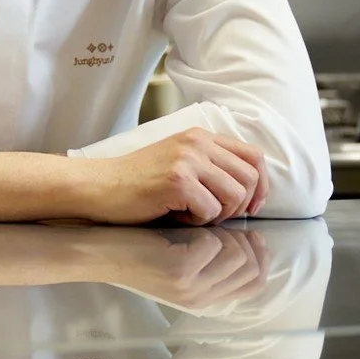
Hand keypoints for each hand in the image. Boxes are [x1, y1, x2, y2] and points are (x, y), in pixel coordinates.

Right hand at [80, 129, 267, 225]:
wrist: (98, 187)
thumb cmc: (136, 184)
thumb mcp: (179, 164)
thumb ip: (210, 168)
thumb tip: (249, 193)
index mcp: (200, 137)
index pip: (254, 156)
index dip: (260, 185)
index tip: (250, 207)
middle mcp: (197, 143)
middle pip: (250, 177)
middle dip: (241, 205)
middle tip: (216, 217)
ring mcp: (187, 160)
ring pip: (235, 195)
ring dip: (219, 214)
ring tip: (193, 215)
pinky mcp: (177, 180)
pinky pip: (211, 210)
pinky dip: (198, 221)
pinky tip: (176, 216)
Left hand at [82, 224, 269, 308]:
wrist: (93, 249)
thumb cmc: (134, 244)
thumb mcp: (177, 255)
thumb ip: (209, 254)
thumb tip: (246, 230)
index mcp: (202, 296)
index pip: (254, 282)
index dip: (258, 252)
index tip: (247, 226)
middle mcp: (200, 296)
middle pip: (251, 266)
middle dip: (242, 237)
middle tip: (219, 213)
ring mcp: (190, 285)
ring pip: (237, 252)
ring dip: (223, 226)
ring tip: (199, 213)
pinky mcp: (179, 269)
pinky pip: (213, 243)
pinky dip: (202, 220)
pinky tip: (182, 213)